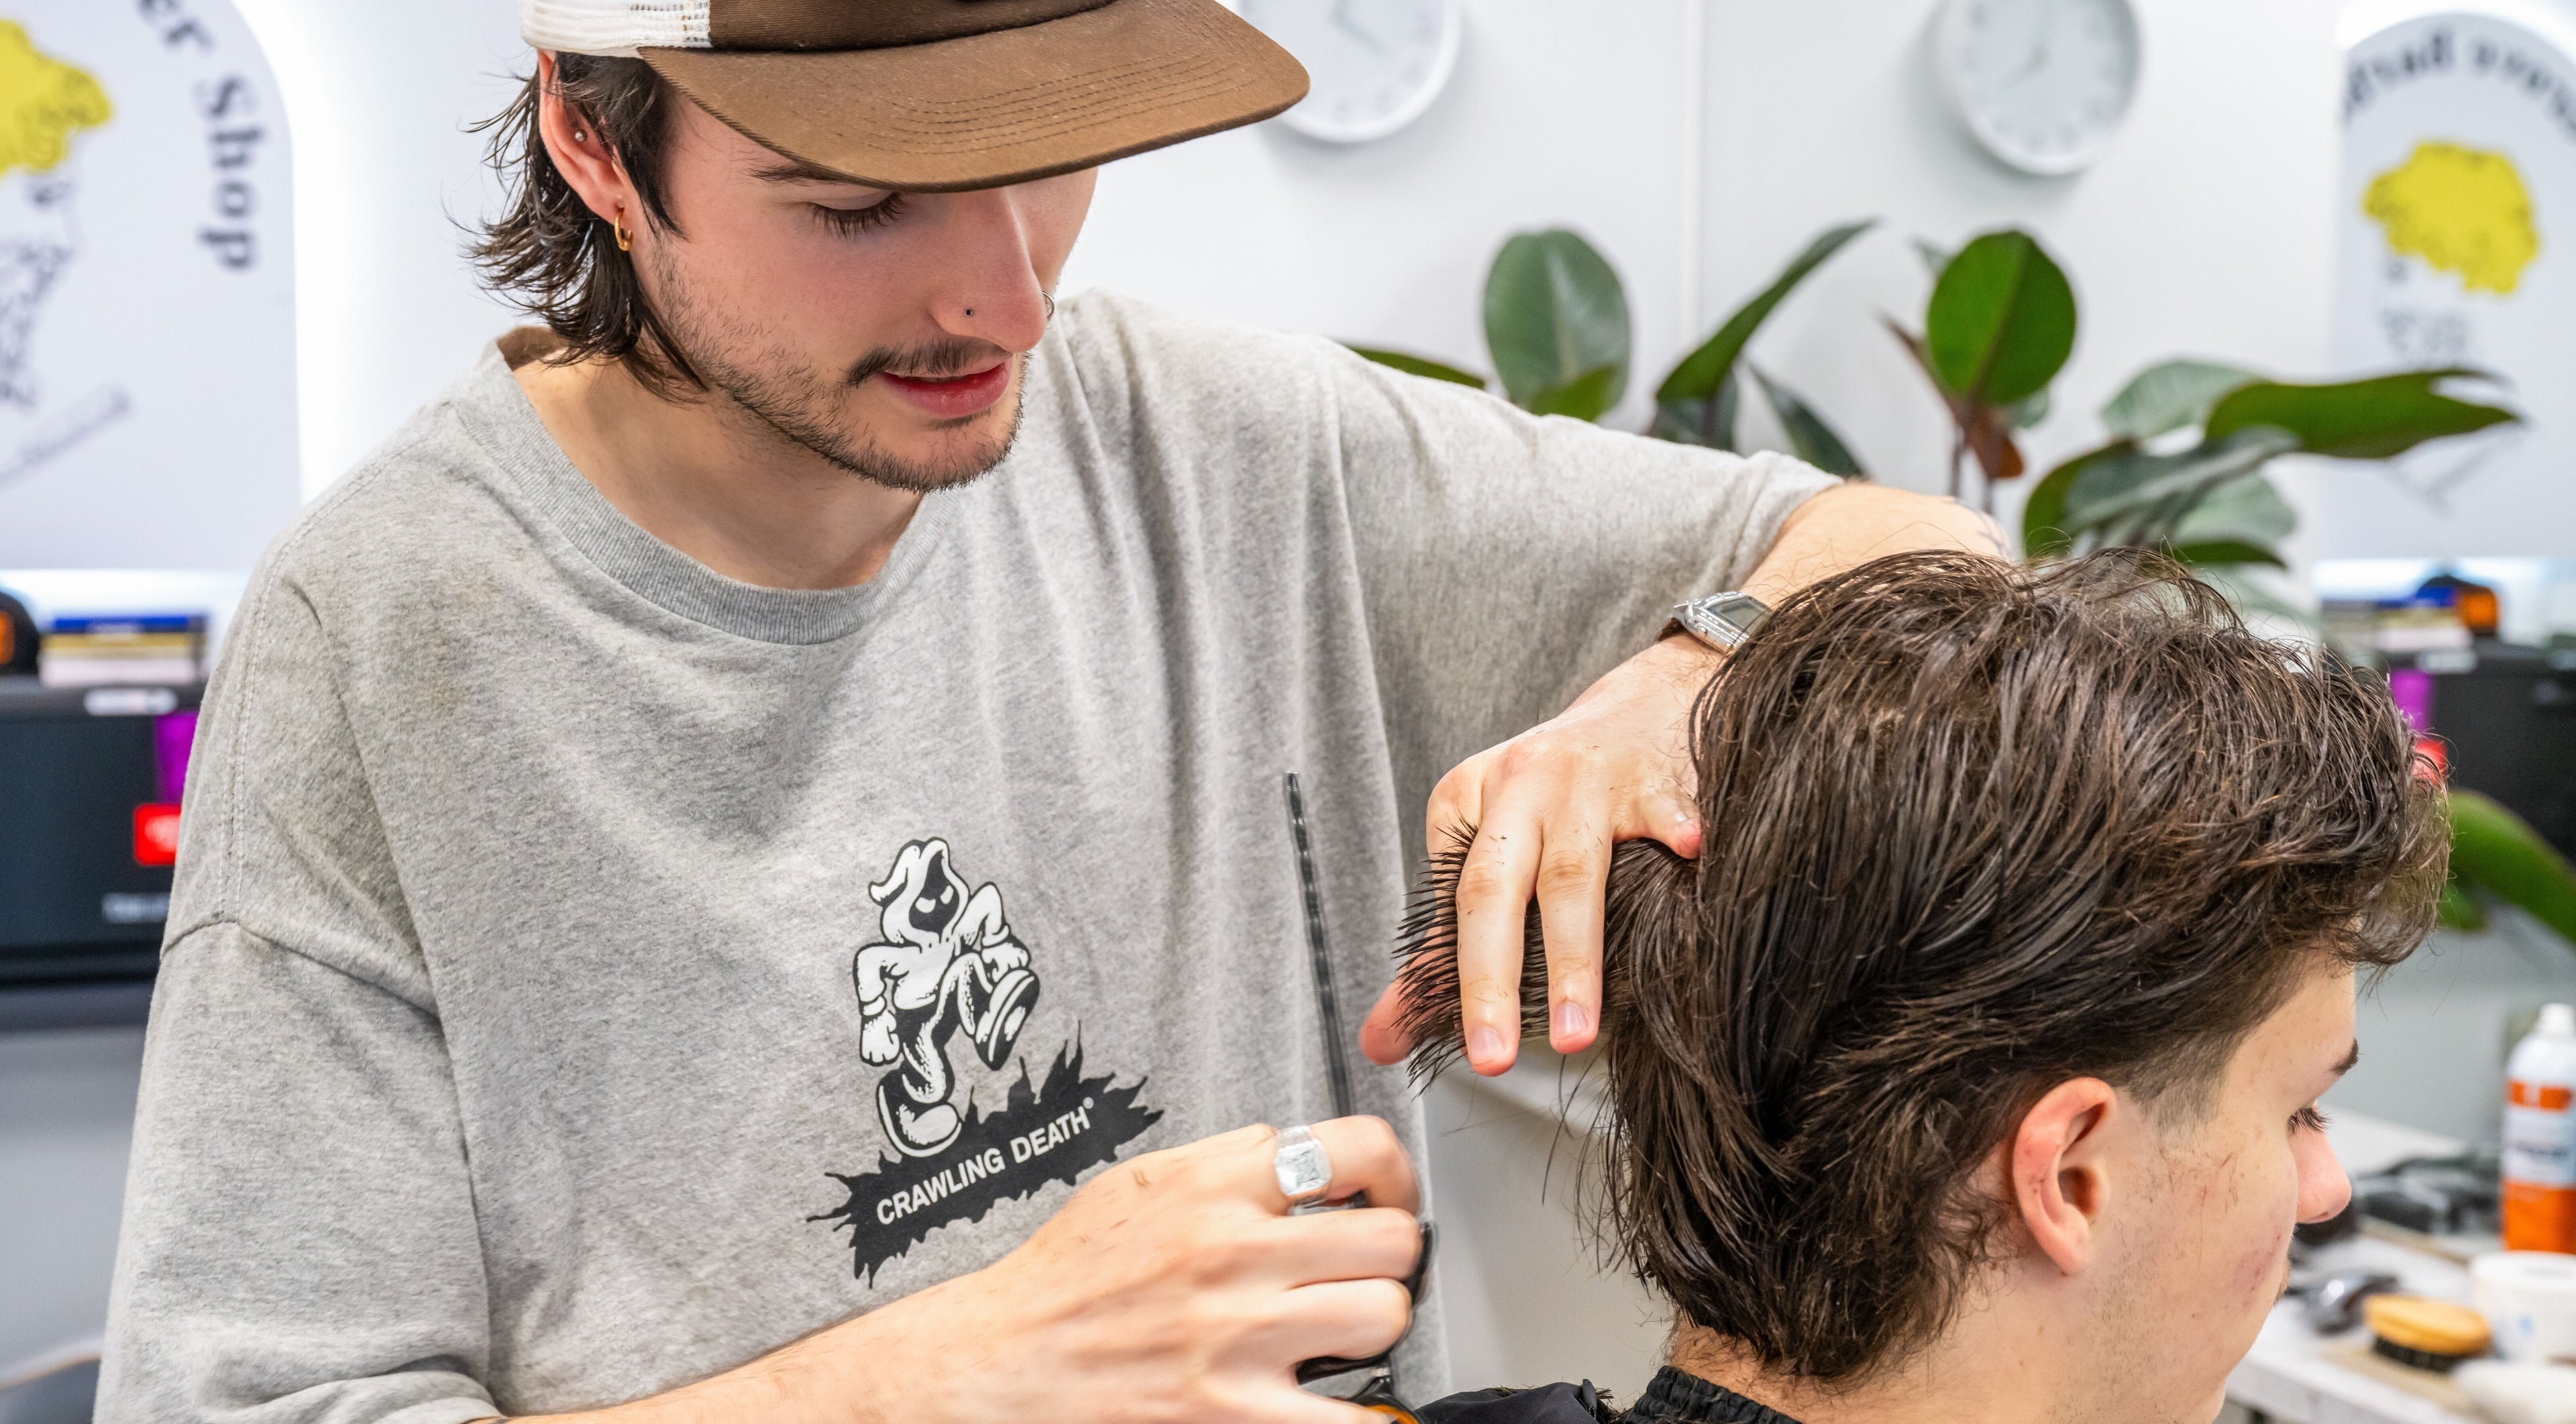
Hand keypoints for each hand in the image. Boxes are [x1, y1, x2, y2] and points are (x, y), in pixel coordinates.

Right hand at [880, 1118, 1419, 1422]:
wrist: (1001, 1366)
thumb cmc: (1063, 1281)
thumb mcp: (1134, 1185)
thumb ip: (1219, 1162)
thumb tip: (1287, 1151)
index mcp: (1213, 1188)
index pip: (1355, 1148)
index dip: (1393, 1174)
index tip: (1387, 1195)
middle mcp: (1233, 1255)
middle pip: (1389, 1240)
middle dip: (1386, 1258)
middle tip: (1364, 1273)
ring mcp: (1240, 1338)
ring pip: (1386, 1316)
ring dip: (1373, 1328)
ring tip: (1341, 1334)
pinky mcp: (1237, 1416)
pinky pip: (1353, 1417)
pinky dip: (1366, 1415)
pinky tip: (1345, 1404)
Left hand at [1354, 483, 2002, 1078]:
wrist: (1646, 704)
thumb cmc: (1558, 797)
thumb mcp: (1486, 853)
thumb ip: (1435, 954)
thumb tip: (1379, 1044)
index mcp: (1465, 803)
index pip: (1451, 905)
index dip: (1461, 980)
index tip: (1481, 1053)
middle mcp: (1516, 788)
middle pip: (1493, 892)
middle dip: (1490, 980)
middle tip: (1491, 1059)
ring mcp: (1587, 780)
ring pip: (1574, 874)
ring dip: (1574, 958)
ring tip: (1578, 1033)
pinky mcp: (1655, 775)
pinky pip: (1664, 809)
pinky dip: (1678, 830)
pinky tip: (1693, 857)